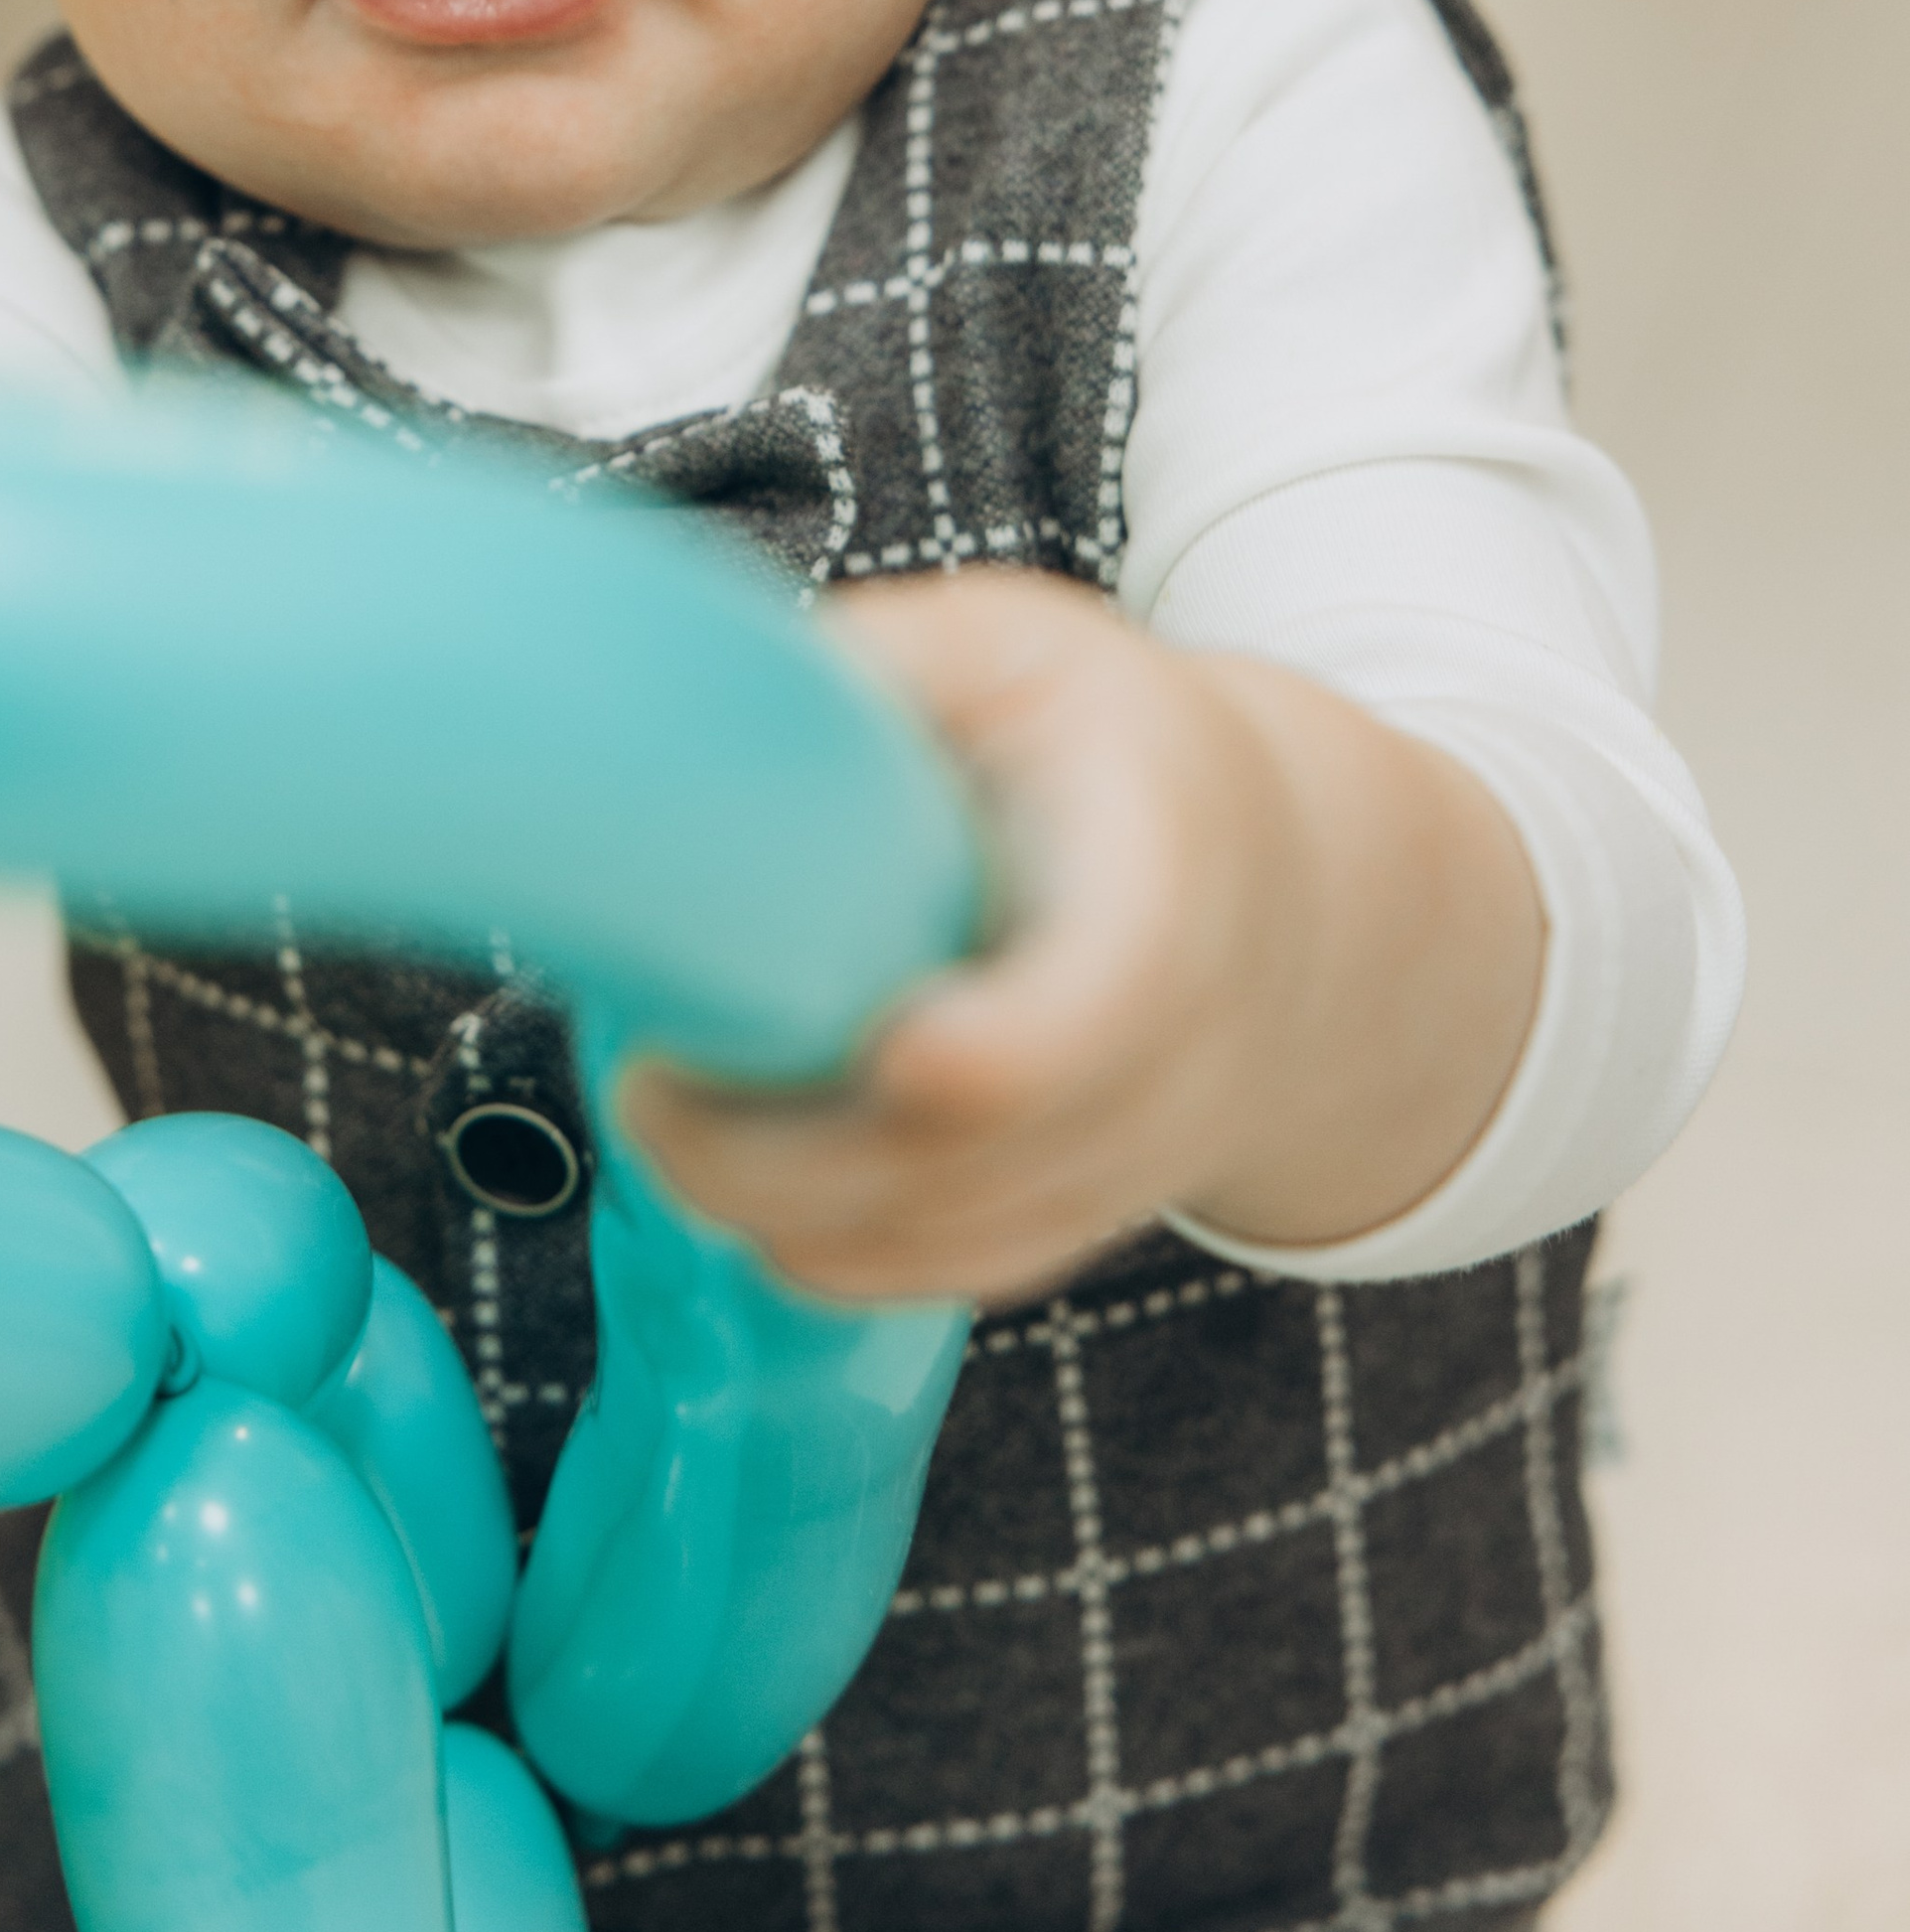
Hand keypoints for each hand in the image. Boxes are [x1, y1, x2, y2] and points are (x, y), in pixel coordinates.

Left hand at [619, 569, 1544, 1306]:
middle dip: (786, 1155)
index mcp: (1161, 890)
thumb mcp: (1019, 654)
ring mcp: (1122, 1161)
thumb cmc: (1114, 745)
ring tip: (660, 1110)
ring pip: (939, 1243)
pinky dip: (817, 1250)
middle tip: (646, 1082)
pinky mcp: (1064, 1220)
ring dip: (778, 1207)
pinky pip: (936, 1277)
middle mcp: (1167, 1057)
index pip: (1094, 1011)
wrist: (1286, 889)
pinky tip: (722, 1175)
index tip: (875, 1054)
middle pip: (974, 1164)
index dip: (988, 1059)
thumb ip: (891, 666)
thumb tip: (704, 694)